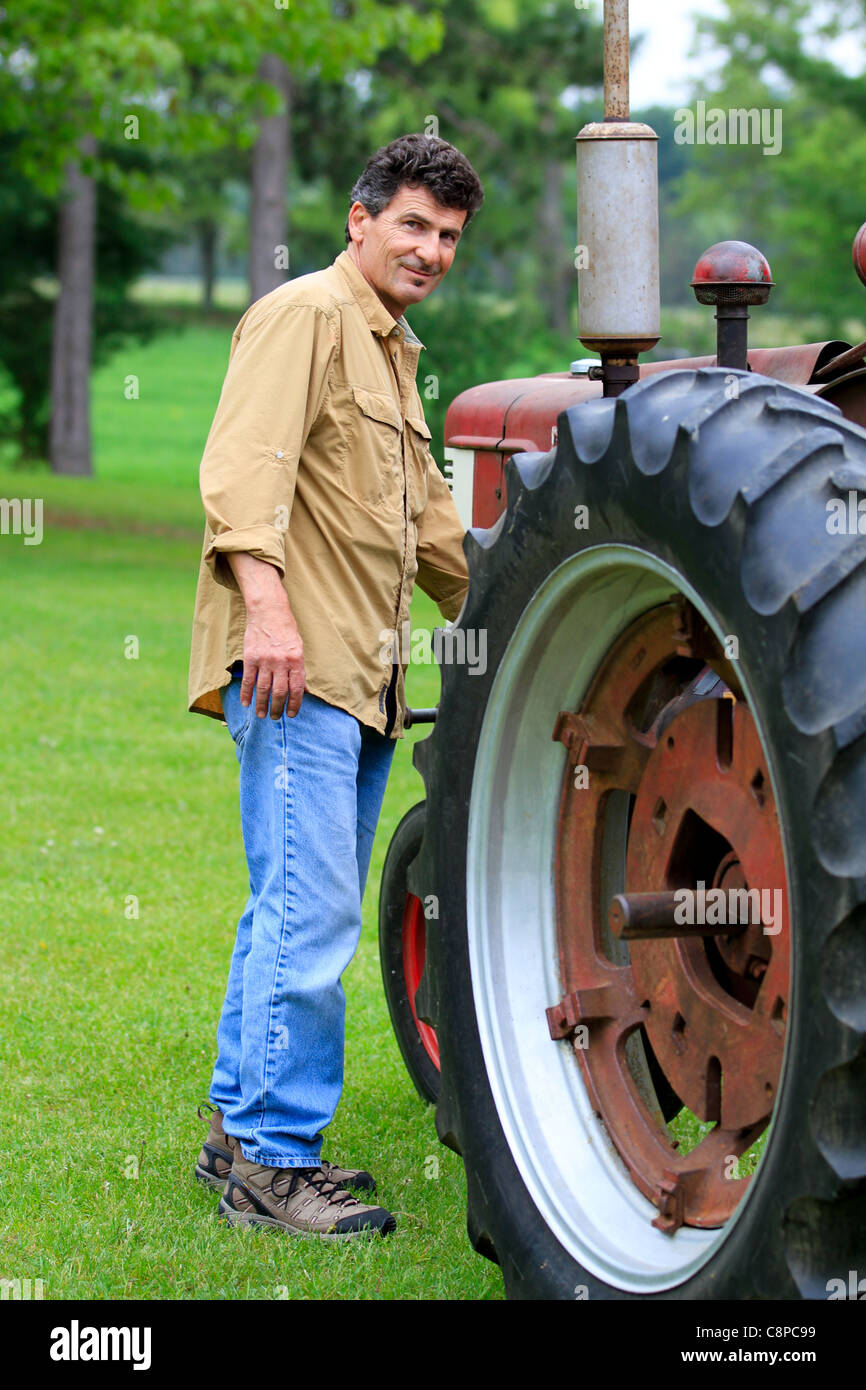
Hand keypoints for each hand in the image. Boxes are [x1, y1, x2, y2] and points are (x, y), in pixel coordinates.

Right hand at [227, 553, 305, 718]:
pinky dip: (246, 693)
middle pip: (279, 692)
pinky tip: (246, 703)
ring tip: (262, 715)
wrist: (268, 610)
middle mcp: (281, 661)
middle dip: (278, 708)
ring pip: (263, 689)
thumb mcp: (299, 647)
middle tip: (276, 718)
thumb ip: (299, 668)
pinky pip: (248, 679)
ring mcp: (265, 659)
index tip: (292, 714)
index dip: (294, 704)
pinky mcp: (250, 657)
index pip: (297, 688)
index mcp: (296, 659)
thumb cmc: (286, 629)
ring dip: (262, 705)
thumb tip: (303, 690)